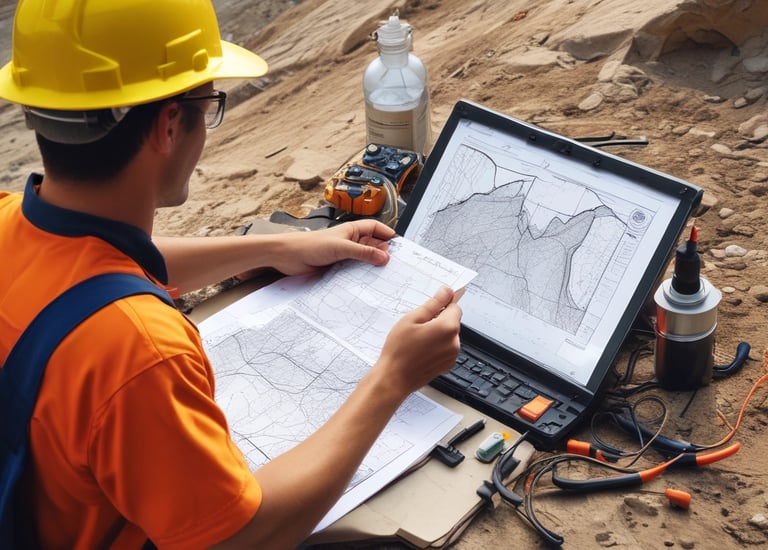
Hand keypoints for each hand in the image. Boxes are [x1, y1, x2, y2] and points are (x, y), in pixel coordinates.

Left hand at [267, 219, 395, 276]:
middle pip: (373, 245)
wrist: (288, 257)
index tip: (400, 246)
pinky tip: (367, 283)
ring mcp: (344, 255)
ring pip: (365, 260)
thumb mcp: (341, 247)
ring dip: (372, 266)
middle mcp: (350, 242)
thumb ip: (363, 252)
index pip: (376, 228)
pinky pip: (354, 271)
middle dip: (384, 253)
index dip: (388, 235)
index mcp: (352, 230)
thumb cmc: (310, 245)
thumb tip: (384, 257)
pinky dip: (361, 276)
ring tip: (384, 276)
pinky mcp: (338, 268)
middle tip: (396, 265)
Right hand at [373, 286, 462, 396]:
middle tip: (417, 325)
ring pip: (448, 335)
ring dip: (437, 333)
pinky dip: (437, 346)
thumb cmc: (399, 350)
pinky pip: (446, 348)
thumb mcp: (412, 319)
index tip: (435, 303)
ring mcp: (452, 355)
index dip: (444, 303)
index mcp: (448, 328)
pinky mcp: (447, 365)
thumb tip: (446, 292)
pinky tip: (420, 350)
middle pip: (452, 321)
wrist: (394, 379)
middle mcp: (454, 342)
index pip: (455, 306)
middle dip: (438, 320)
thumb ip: (433, 304)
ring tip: (417, 340)